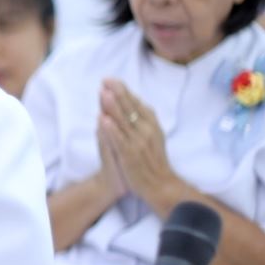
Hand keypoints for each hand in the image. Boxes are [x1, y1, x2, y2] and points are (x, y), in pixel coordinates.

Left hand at [97, 80, 182, 212]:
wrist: (161, 185)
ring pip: (124, 121)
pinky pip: (120, 140)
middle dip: (117, 93)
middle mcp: (147, 131)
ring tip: (103, 93)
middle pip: (130, 108)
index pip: (136, 104)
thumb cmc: (154, 159)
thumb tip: (133, 101)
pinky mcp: (130, 155)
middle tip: (106, 79)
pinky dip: (112, 129)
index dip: (123, 91)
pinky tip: (103, 119)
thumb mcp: (153, 135)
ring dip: (113, 106)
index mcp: (152, 124)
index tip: (112, 80)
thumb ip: (144, 119)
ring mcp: (138, 143)